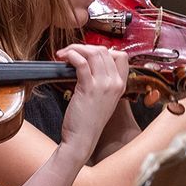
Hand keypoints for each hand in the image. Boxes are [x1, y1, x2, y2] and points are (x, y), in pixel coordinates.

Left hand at [56, 43, 128, 159]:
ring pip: (93, 53)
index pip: (121, 56)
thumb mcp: (102, 100)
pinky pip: (81, 62)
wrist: (82, 139)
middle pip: (104, 50)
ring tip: (64, 54)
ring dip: (75, 49)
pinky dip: (71, 55)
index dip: (104, 50)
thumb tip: (89, 64)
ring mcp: (103, 85)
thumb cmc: (87, 121)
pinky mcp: (88, 88)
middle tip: (70, 52)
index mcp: (121, 85)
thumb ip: (102, 83)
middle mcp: (115, 83)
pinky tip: (64, 58)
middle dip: (84, 47)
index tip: (88, 53)